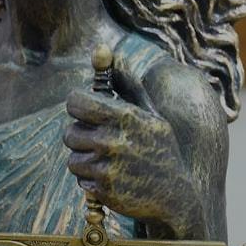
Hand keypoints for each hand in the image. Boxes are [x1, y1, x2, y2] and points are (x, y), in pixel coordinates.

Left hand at [63, 65, 204, 238]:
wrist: (176, 196)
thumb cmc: (160, 150)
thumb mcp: (150, 116)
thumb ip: (125, 85)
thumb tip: (102, 48)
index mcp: (125, 116)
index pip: (77, 102)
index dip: (77, 106)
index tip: (83, 112)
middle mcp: (114, 139)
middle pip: (69, 132)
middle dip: (80, 137)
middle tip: (97, 142)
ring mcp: (108, 166)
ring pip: (73, 157)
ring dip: (85, 160)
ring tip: (107, 162)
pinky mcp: (103, 188)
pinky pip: (80, 178)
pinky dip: (91, 179)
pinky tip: (111, 178)